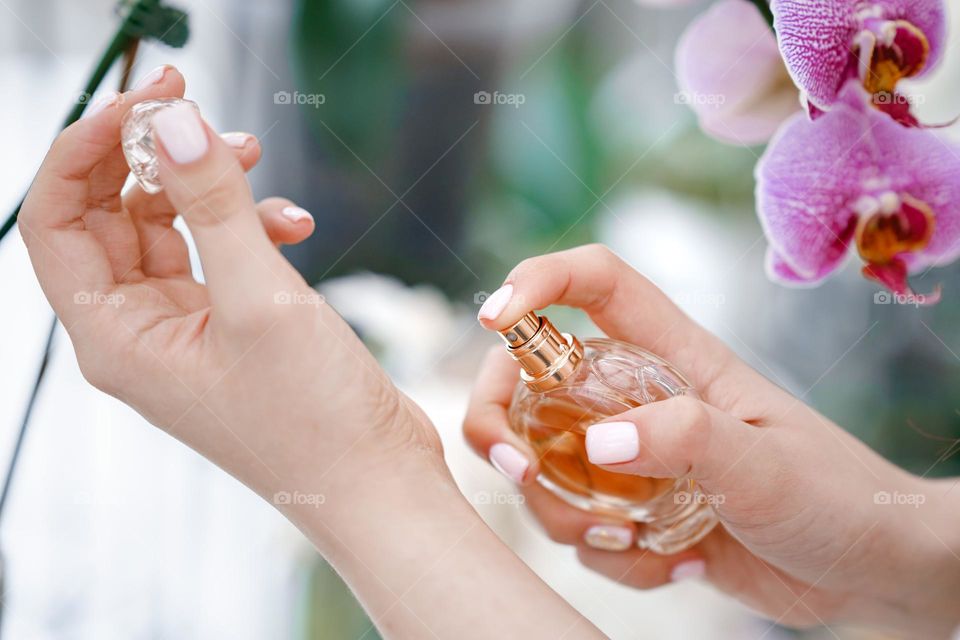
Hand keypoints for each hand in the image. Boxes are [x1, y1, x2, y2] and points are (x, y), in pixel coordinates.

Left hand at [19, 65, 442, 511]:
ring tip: (254, 154)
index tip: (147, 101)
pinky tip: (295, 225)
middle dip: (151, 155)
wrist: (376, 483)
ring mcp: (187, 332)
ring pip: (169, 229)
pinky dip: (250, 225)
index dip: (86, 150)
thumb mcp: (261, 300)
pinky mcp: (233, 329)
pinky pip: (219, 254)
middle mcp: (139, 334)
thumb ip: (214, 204)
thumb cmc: (314, 419)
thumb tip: (175, 121)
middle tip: (195, 102)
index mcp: (116, 338)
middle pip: (110, 216)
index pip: (57, 222)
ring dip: (206, 185)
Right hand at [465, 244, 959, 636]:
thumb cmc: (836, 496)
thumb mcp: (765, 465)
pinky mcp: (634, 511)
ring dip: (566, 515)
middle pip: (531, 379)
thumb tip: (595, 443)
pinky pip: (582, 530)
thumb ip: (686, 440)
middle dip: (503, 423)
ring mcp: (632, 457)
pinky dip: (614, 559)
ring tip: (641, 542)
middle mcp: (639, 399)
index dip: (538, 281)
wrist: (869, 568)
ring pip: (544, 466)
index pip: (596, 285)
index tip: (495, 319)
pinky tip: (677, 565)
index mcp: (675, 358)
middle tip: (520, 470)